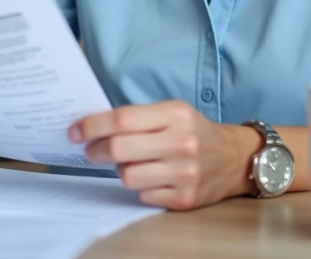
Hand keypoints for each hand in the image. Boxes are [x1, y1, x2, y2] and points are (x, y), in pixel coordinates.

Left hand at [69, 101, 259, 210]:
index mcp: (176, 115)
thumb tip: (92, 126)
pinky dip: (141, 186)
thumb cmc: (195, 131)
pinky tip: (151, 177)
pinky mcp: (185, 198)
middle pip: (119, 149)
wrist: (235, 158)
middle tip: (92, 151)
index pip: (122, 119)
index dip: (92, 126)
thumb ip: (138, 117)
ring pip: (128, 176)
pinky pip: (143, 195)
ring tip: (131, 163)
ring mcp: (185, 173)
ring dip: (121, 170)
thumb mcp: (173, 112)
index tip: (75, 131)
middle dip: (96, 151)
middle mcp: (182, 143)